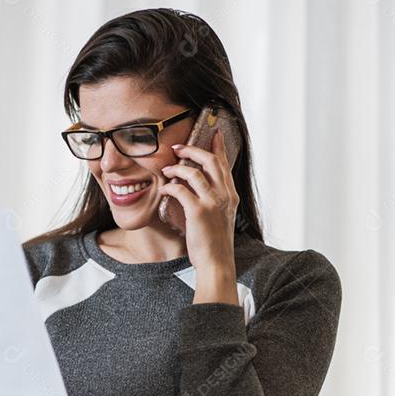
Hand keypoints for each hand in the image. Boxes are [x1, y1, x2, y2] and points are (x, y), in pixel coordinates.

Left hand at [158, 129, 239, 303]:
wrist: (216, 263)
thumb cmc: (214, 243)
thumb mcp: (219, 217)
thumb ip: (213, 200)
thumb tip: (195, 187)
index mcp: (231, 195)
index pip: (224, 164)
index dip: (218, 146)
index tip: (212, 132)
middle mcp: (225, 195)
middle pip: (211, 160)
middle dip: (193, 150)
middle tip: (178, 148)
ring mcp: (213, 203)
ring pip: (194, 172)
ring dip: (176, 168)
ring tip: (166, 170)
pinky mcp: (199, 212)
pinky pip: (180, 190)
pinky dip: (170, 187)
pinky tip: (164, 190)